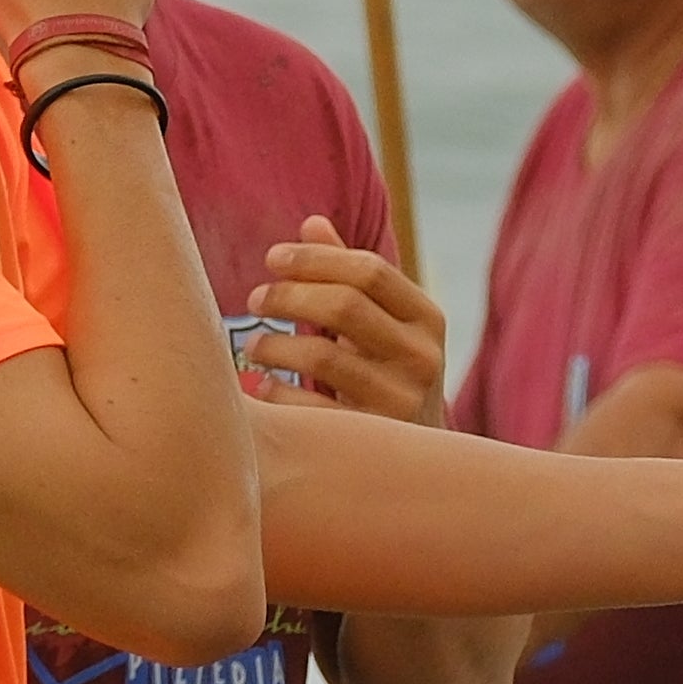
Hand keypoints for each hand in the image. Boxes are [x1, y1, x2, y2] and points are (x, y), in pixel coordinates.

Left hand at [248, 219, 446, 425]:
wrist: (422, 460)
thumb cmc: (388, 373)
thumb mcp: (383, 323)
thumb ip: (350, 275)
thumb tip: (312, 223)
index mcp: (427, 318)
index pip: (370, 270)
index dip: (315, 259)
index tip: (272, 258)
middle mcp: (423, 357)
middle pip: (344, 306)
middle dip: (289, 297)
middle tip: (255, 300)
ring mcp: (401, 401)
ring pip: (321, 357)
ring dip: (275, 346)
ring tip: (255, 345)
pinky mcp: (372, 441)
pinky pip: (310, 409)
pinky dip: (278, 393)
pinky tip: (264, 387)